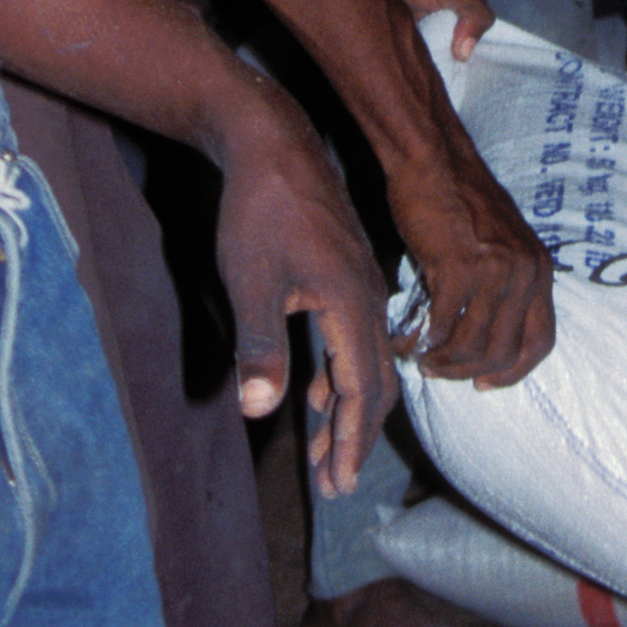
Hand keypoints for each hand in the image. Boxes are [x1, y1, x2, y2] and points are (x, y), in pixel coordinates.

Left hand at [211, 85, 396, 498]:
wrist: (273, 142)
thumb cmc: (260, 211)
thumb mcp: (252, 282)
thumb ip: (261, 347)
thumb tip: (259, 411)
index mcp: (351, 305)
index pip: (362, 390)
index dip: (351, 441)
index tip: (340, 484)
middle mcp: (367, 298)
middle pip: (373, 384)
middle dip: (353, 437)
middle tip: (335, 484)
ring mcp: (360, 285)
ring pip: (363, 362)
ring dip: (344, 409)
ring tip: (325, 452)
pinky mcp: (345, 275)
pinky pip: (352, 339)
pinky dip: (337, 375)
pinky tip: (313, 390)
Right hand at [386, 26, 557, 388]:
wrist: (433, 158)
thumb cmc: (456, 198)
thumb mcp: (497, 243)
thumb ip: (498, 284)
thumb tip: (475, 334)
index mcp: (539, 269)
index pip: (541, 341)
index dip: (513, 371)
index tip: (484, 383)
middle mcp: (526, 274)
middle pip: (505, 353)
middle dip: (469, 373)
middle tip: (440, 371)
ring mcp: (496, 273)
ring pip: (473, 348)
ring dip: (442, 362)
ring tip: (420, 359)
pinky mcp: (460, 269)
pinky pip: (441, 327)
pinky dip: (419, 342)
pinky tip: (403, 340)